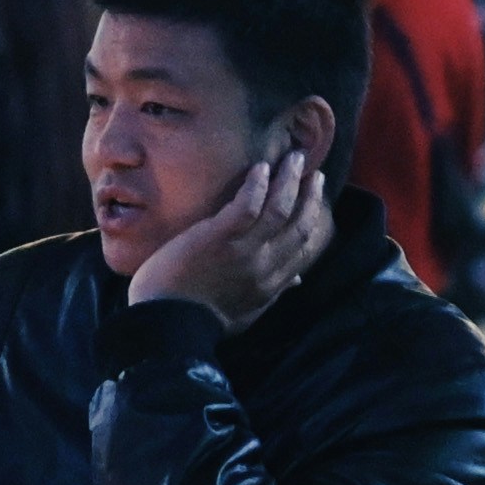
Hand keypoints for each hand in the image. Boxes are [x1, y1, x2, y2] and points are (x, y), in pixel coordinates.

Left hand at [130, 131, 334, 329]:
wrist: (167, 326)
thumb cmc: (199, 320)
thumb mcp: (245, 313)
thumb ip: (272, 294)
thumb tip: (297, 281)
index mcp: (270, 285)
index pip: (303, 248)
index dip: (314, 221)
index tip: (317, 201)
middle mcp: (264, 266)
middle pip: (298, 225)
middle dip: (310, 196)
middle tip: (314, 174)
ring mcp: (243, 251)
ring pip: (279, 209)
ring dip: (290, 180)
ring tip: (295, 158)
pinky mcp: (218, 238)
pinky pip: (247, 205)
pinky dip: (258, 185)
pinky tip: (261, 168)